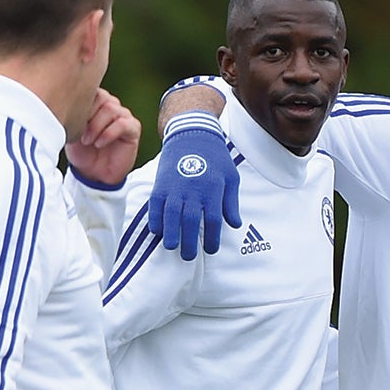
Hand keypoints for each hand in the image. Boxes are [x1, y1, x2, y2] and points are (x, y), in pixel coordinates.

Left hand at [65, 90, 141, 188]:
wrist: (93, 173)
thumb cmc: (81, 151)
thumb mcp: (70, 129)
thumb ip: (72, 111)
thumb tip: (67, 99)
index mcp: (95, 101)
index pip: (89, 89)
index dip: (80, 105)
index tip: (71, 123)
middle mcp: (110, 105)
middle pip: (101, 97)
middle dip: (88, 115)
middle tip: (79, 133)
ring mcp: (123, 116)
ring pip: (111, 109)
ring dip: (96, 126)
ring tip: (88, 141)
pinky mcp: (133, 129)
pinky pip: (122, 124)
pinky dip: (108, 134)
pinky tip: (99, 144)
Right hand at [146, 114, 240, 260]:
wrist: (191, 134)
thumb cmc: (216, 158)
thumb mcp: (231, 178)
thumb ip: (231, 202)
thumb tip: (234, 224)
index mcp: (212, 190)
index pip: (213, 221)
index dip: (211, 238)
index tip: (210, 249)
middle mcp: (192, 190)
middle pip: (190, 221)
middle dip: (189, 241)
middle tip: (188, 256)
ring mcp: (174, 186)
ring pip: (170, 215)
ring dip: (170, 233)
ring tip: (171, 247)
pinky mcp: (161, 183)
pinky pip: (155, 205)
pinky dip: (155, 218)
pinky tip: (157, 231)